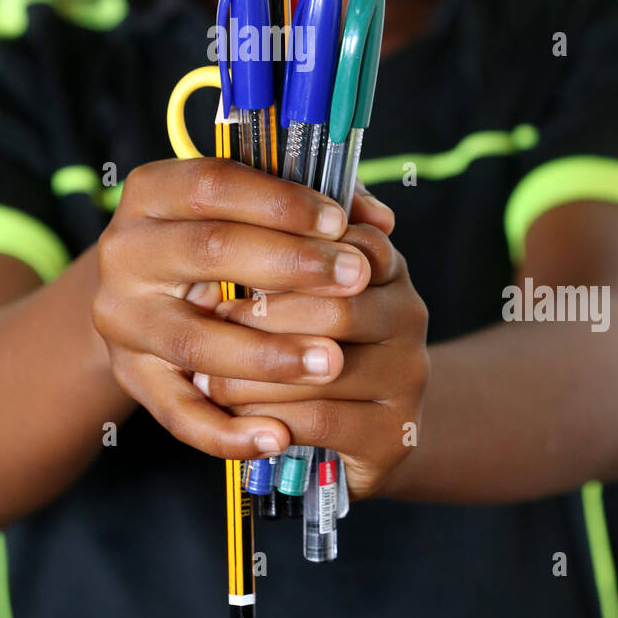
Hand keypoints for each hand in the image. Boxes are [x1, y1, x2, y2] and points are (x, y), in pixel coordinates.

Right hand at [91, 157, 375, 459]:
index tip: (338, 222)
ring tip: (332, 361)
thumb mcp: (246, 210)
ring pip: (194, 341)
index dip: (279, 202)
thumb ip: (308, 204)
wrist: (146, 299)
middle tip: (355, 278)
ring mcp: (123, 321)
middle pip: (208, 251)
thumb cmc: (217, 243)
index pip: (213, 185)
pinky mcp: (133, 379)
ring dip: (268, 355)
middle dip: (290, 265)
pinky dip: (228, 432)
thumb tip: (379, 221)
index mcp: (151, 194)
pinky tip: (279, 435)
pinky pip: (178, 414)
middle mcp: (124, 253)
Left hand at [194, 219, 429, 500]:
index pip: (346, 242)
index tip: (228, 263)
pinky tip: (236, 414)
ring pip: (324, 367)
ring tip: (208, 375)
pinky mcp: (395, 434)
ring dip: (255, 373)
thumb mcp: (301, 285)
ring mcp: (408, 376)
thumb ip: (290, 236)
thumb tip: (263, 183)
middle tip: (210, 323)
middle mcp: (409, 315)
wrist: (357, 431)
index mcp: (386, 267)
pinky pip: (322, 418)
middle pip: (336, 307)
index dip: (284, 253)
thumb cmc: (311, 342)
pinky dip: (270, 415)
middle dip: (263, 318)